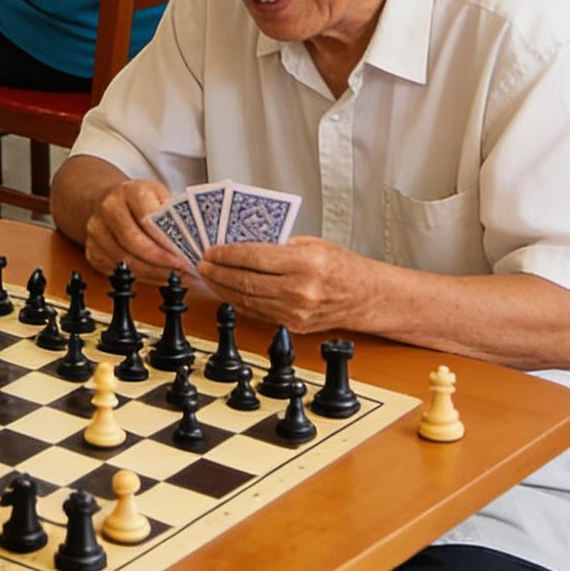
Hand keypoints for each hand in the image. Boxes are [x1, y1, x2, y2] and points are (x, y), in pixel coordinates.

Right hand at [82, 178, 190, 277]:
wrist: (109, 199)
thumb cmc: (139, 201)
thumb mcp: (159, 196)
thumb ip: (172, 215)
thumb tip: (194, 243)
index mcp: (130, 191)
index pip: (147, 219)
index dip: (166, 242)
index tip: (183, 257)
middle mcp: (109, 207)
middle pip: (133, 242)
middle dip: (160, 262)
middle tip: (179, 272)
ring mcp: (97, 229)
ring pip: (124, 260)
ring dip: (152, 273)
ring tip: (172, 277)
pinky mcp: (92, 249)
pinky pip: (116, 271)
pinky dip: (139, 277)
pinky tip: (155, 276)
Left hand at [200, 236, 376, 333]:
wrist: (367, 297)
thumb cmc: (343, 266)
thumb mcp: (313, 244)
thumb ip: (279, 246)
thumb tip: (243, 246)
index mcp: (305, 264)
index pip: (254, 258)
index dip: (227, 255)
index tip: (211, 250)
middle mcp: (300, 291)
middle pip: (246, 282)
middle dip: (219, 273)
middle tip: (202, 264)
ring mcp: (296, 312)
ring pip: (248, 301)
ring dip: (224, 289)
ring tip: (210, 278)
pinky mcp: (294, 326)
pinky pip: (259, 313)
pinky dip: (240, 303)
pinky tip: (228, 293)